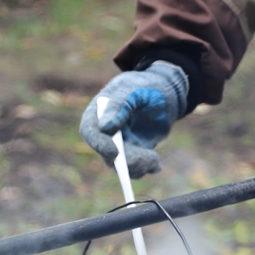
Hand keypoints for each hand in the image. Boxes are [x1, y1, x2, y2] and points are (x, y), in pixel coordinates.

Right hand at [79, 61, 188, 177]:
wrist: (164, 93)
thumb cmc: (144, 86)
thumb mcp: (132, 90)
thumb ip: (119, 105)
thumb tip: (104, 127)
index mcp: (98, 113)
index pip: (89, 131)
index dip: (98, 143)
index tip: (115, 152)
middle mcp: (106, 132)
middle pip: (107, 154)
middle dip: (126, 160)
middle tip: (147, 157)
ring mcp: (120, 144)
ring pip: (122, 165)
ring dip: (137, 167)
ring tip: (154, 159)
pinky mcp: (135, 152)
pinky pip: (136, 168)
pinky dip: (146, 168)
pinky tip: (156, 165)